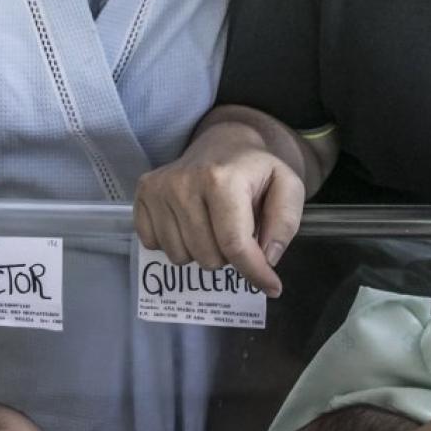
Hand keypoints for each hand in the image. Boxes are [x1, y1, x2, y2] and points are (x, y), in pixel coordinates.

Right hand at [134, 121, 304, 293]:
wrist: (222, 143)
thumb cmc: (255, 171)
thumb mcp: (288, 187)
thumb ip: (285, 223)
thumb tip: (267, 258)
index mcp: (221, 179)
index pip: (234, 244)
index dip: (254, 272)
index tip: (271, 287)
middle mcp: (183, 183)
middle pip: (207, 257)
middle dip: (228, 256)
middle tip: (235, 232)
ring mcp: (158, 189)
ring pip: (180, 257)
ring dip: (201, 251)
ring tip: (212, 227)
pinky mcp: (142, 195)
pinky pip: (154, 246)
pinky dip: (176, 244)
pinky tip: (188, 224)